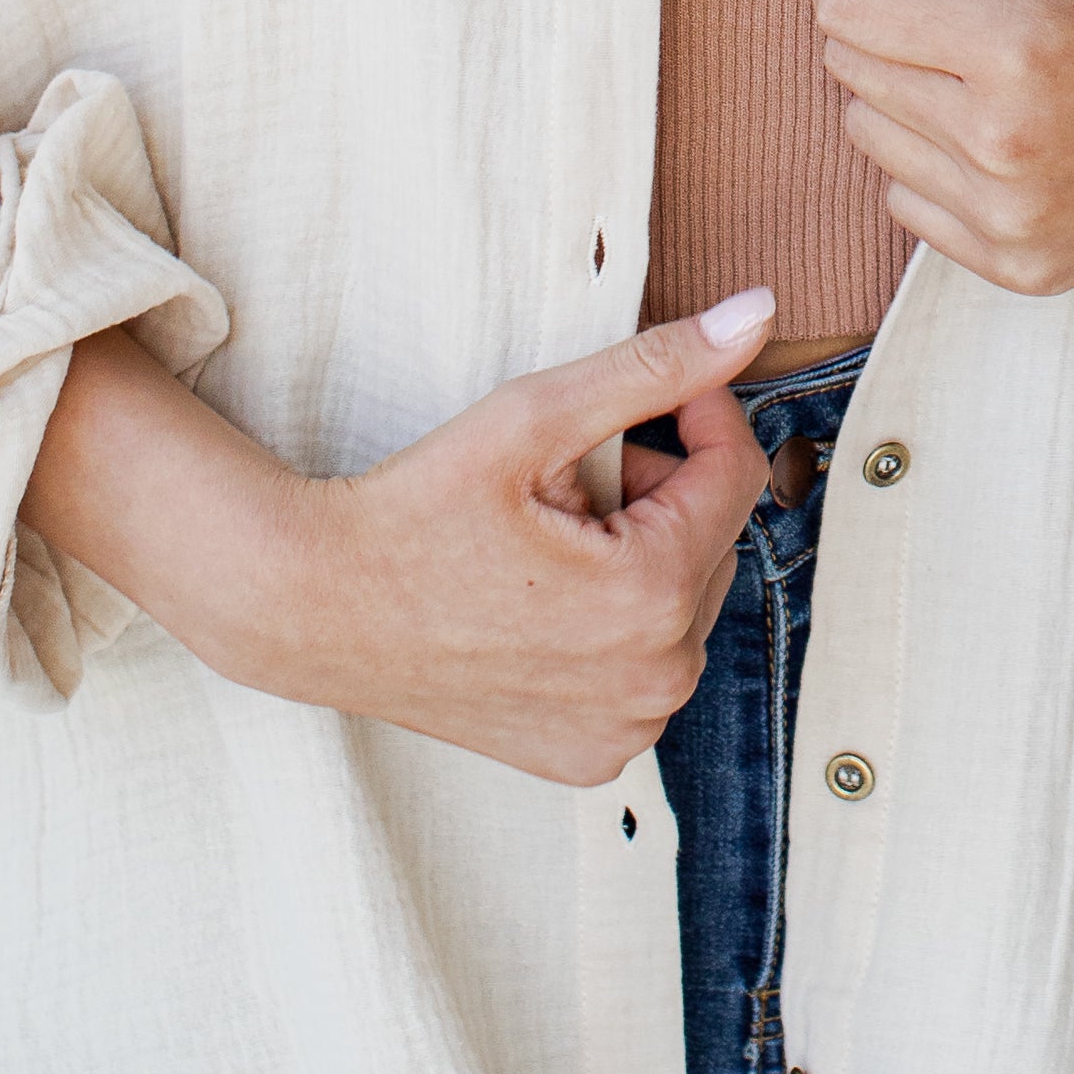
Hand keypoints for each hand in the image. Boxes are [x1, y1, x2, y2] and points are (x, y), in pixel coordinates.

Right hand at [24, 293, 778, 786]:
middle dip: (655, 492)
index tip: (639, 397)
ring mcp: (626, 729)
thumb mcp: (535, 417)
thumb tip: (758, 315)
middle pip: (710, 539)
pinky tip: (538, 607)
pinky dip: (612, 628)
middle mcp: (659, 679)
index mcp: (655, 594)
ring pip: (682, 604)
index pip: (735, 472)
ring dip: (637, 558)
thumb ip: (656, 366)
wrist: (316, 608)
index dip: (698, 413)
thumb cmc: (416, 508)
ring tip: (543, 544)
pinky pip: (643, 669)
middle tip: (558, 481)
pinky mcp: (591, 758)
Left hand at [812, 0, 1073, 295]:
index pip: (844, 10)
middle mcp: (1002, 143)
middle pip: (848, 68)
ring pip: (866, 136)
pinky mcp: (1014, 267)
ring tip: (972, 68)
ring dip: (896, 91)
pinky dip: (928, 161)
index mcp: (1018, 47)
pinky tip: (993, 133)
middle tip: (937, 1)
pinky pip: (905, 201)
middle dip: (875, 21)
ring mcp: (1006, 218)